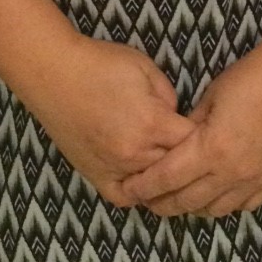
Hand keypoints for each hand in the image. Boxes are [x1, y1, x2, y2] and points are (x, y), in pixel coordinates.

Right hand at [27, 36, 197, 208]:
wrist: (56, 73)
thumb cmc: (101, 64)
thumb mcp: (145, 68)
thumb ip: (169, 95)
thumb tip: (175, 116)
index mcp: (152, 123)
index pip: (193, 142)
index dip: (203, 134)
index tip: (205, 128)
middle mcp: (136, 153)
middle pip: (176, 167)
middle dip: (188, 156)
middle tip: (190, 145)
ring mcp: (114, 168)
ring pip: (154, 186)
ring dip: (165, 175)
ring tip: (173, 164)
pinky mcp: (95, 175)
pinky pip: (124, 197)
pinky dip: (138, 192)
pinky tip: (145, 180)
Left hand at [118, 45, 261, 219]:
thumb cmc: (248, 78)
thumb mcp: (209, 98)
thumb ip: (189, 127)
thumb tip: (174, 145)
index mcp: (211, 148)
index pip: (167, 178)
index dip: (145, 186)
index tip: (130, 187)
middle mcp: (232, 172)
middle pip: (187, 201)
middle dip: (162, 203)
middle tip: (147, 199)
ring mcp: (254, 180)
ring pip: (213, 210)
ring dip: (191, 206)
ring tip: (176, 197)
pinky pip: (241, 206)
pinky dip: (223, 204)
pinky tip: (213, 194)